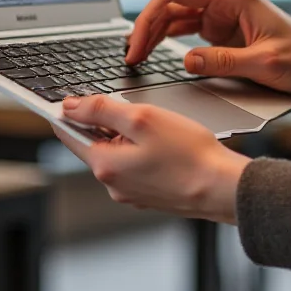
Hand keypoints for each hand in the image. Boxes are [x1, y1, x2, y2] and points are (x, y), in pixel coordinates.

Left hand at [54, 95, 249, 223]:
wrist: (223, 187)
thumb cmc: (188, 153)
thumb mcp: (142, 118)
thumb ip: (101, 110)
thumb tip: (70, 106)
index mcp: (105, 165)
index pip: (68, 134)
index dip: (68, 111)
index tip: (70, 97)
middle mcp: (113, 184)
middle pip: (92, 143)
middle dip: (104, 122)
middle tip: (131, 108)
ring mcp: (131, 192)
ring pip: (115, 153)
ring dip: (125, 136)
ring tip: (155, 127)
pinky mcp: (148, 194)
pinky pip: (133, 165)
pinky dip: (140, 150)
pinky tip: (163, 144)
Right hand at [126, 0, 290, 96]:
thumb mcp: (265, 64)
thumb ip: (224, 61)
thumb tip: (186, 61)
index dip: (150, 17)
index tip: (137, 43)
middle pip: (170, 5)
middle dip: (146, 28)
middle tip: (131, 57)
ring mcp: (219, 12)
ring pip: (173, 16)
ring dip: (152, 35)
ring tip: (136, 57)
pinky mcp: (218, 28)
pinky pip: (183, 29)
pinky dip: (165, 40)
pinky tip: (151, 52)